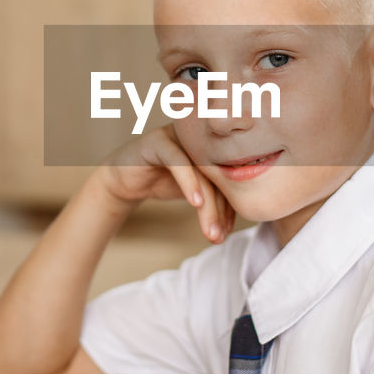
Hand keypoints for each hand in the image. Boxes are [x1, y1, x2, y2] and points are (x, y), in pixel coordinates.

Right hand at [97, 124, 234, 243]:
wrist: (123, 180)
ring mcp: (179, 136)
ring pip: (201, 172)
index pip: (229, 178)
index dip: (230, 206)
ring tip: (209, 232)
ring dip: (207, 206)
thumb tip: (251, 210)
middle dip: (219, 211)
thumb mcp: (195, 189)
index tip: (226, 232)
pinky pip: (179, 161)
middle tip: (217, 237)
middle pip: (217, 176)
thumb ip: (219, 193)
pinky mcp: (159, 141)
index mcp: (213, 145)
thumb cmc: (163, 182)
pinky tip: (195, 204)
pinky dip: (189, 183)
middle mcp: (199, 138)